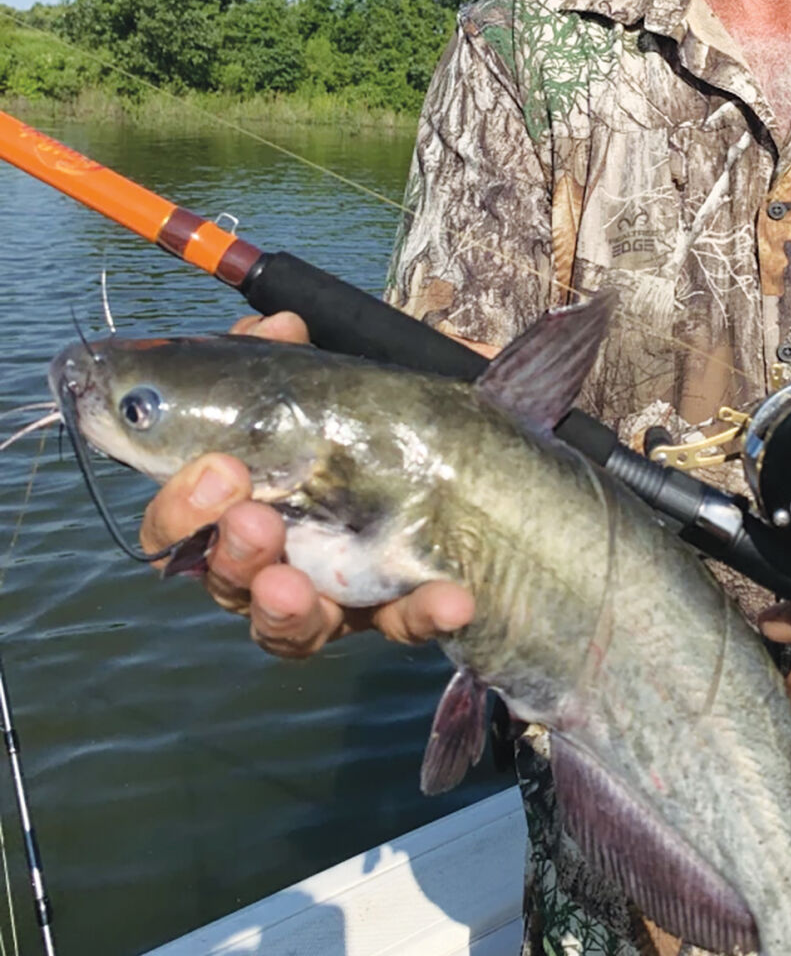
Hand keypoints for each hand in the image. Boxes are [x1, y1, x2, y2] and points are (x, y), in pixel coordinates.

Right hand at [138, 310, 473, 656]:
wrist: (440, 447)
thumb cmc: (349, 421)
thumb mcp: (315, 383)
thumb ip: (285, 357)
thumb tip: (280, 326)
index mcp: (232, 508)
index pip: (176, 530)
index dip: (181, 510)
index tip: (217, 469)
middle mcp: (270, 563)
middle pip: (225, 584)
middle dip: (232, 555)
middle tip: (254, 520)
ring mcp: (330, 598)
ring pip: (289, 630)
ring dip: (284, 610)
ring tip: (299, 588)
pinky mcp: (395, 611)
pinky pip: (405, 623)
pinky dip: (423, 613)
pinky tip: (449, 599)